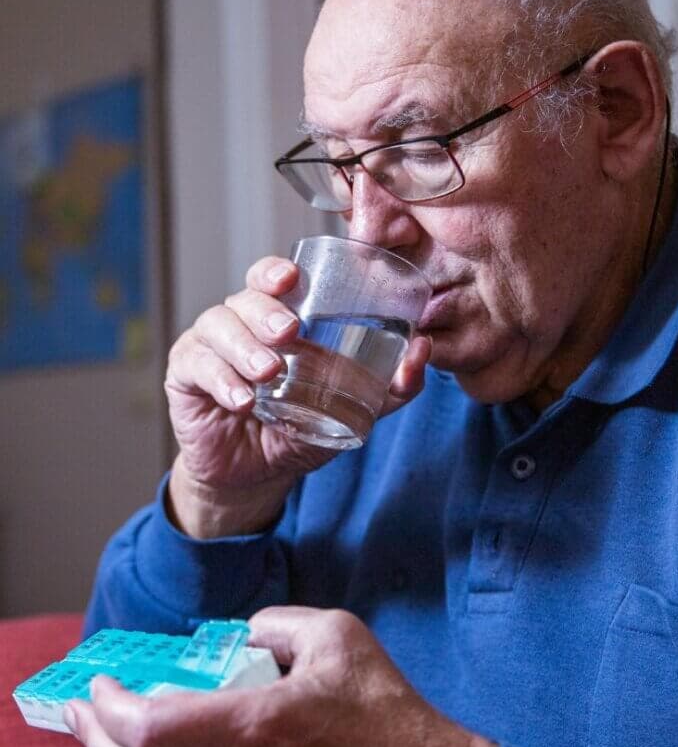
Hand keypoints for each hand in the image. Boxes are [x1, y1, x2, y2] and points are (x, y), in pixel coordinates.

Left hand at [65, 607, 497, 746]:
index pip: (145, 727)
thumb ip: (276, 625)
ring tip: (114, 738)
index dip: (108, 706)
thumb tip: (237, 638)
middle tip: (83, 711)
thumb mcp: (339, 637)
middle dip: (94, 740)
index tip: (99, 684)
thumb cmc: (387, 713)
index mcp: (253, 727)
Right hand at [164, 256, 431, 536]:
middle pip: (244, 298)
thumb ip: (391, 386)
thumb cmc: (301, 428)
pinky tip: (242, 399)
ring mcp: (210, 348)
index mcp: (278, 319)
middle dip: (265, 310)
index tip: (291, 277)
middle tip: (288, 331)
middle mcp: (241, 325)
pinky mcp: (185, 377)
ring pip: (218, 326)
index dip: (276, 271)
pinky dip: (221, 380)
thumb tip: (424, 349)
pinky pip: (197, 367)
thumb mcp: (353, 410)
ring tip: (269, 371)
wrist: (258, 475)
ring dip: (244, 347)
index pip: (272, 279)